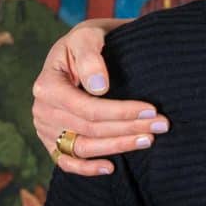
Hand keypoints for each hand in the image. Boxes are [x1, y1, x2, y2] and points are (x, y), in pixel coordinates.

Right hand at [33, 19, 158, 176]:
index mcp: (47, 86)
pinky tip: (111, 168)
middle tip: (162, 125)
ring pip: (83, 148)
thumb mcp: (87, 36)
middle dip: (128, 128)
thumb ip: (90, 56)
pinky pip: (66, 162)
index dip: (121, 112)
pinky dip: (86, 168)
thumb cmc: (86, 42)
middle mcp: (42, 110)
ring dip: (118, 147)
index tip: (152, 109)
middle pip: (90, 129)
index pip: (87, 108)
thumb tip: (99, 86)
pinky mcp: (52, 141)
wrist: (80, 51)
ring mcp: (46, 128)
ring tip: (148, 140)